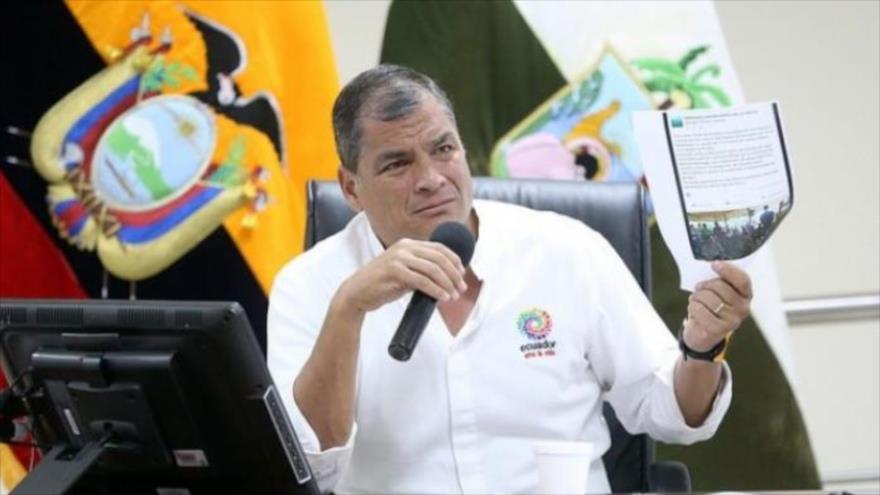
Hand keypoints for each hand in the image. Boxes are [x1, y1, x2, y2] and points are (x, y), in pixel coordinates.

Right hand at [335, 238, 467, 313]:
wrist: (356, 293)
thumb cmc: (381, 285)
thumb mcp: (403, 271)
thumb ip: (420, 269)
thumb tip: (446, 277)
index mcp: (407, 244)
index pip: (439, 248)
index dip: (454, 260)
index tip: (462, 274)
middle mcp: (404, 247)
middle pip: (439, 258)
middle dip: (454, 274)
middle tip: (462, 288)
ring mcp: (398, 258)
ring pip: (433, 269)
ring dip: (447, 284)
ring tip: (454, 296)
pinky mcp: (394, 271)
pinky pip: (422, 281)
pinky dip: (436, 290)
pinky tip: (442, 297)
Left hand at [683, 261, 751, 350]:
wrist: (703, 334)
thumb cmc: (711, 307)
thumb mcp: (718, 292)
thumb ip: (719, 280)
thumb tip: (712, 265)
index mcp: (746, 296)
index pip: (743, 280)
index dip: (728, 270)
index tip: (714, 264)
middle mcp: (743, 309)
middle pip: (721, 287)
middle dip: (705, 285)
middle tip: (699, 287)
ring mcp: (733, 321)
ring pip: (709, 298)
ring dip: (697, 297)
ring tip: (695, 300)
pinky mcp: (718, 330)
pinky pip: (700, 310)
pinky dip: (693, 307)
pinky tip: (694, 309)